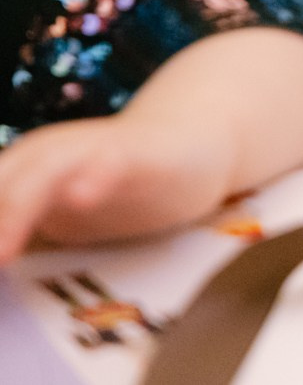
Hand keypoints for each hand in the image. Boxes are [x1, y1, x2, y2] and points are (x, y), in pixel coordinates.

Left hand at [0, 110, 231, 260]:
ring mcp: (87, 152)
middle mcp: (40, 157)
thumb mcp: (53, 217)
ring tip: (3, 254)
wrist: (192, 140)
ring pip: (37, 177)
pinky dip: (94, 178)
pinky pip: (111, 163)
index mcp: (12, 175)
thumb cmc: (114, 185)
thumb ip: (14, 237)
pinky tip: (82, 197)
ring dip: (13, 213)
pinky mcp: (136, 153)